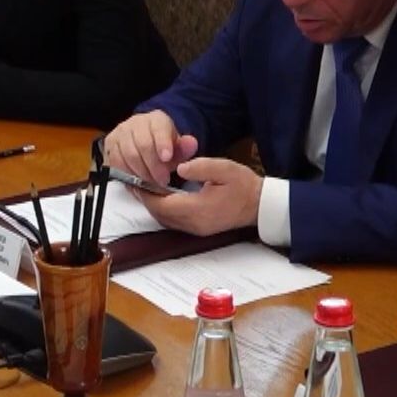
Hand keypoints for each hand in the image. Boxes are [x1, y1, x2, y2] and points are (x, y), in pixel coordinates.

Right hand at [103, 111, 195, 187]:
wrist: (148, 142)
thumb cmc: (164, 147)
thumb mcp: (178, 147)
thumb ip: (185, 148)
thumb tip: (191, 143)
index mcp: (156, 119)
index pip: (158, 129)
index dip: (162, 144)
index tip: (167, 158)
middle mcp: (135, 123)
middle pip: (142, 145)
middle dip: (153, 166)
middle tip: (163, 181)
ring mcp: (120, 134)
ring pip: (127, 155)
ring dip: (141, 173)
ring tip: (152, 184)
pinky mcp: (110, 146)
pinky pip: (115, 163)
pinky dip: (127, 174)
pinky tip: (137, 182)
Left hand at [134, 156, 258, 234]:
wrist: (261, 205)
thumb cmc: (244, 186)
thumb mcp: (224, 169)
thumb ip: (201, 167)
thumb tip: (179, 167)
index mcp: (199, 209)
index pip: (163, 204)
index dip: (147, 193)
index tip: (137, 180)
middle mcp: (194, 224)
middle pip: (160, 214)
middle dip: (146, 199)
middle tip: (135, 182)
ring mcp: (197, 229)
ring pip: (165, 220)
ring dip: (154, 205)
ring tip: (145, 188)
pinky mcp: (199, 229)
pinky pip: (174, 222)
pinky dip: (164, 210)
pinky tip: (161, 197)